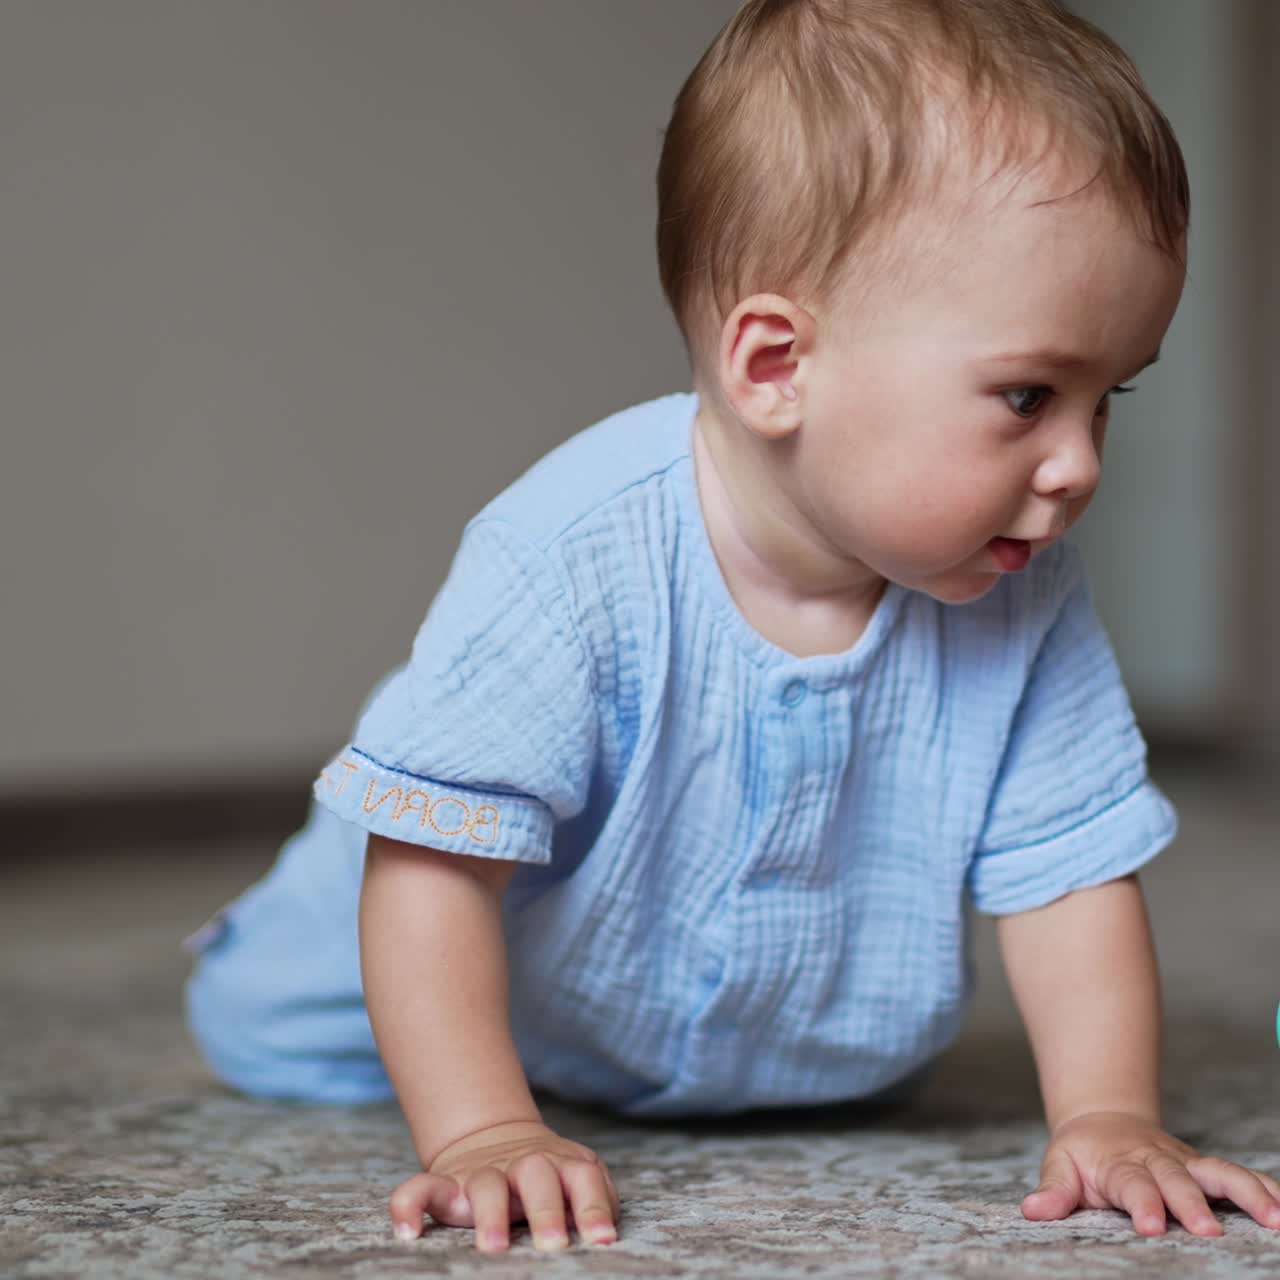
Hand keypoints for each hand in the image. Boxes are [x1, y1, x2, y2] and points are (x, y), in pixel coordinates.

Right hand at [388, 1119, 619, 1251]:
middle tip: (554, 1246)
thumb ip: (597, 1198)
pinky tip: (407, 1233)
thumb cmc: (549, 1178)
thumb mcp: (577, 1178)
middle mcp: (522, 1165)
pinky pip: (418, 1189)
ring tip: (494, 1248)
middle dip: (547, 1209)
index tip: (603, 1241)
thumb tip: (607, 1236)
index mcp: (560, 1164)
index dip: (594, 1207)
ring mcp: (481, 1174)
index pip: (583, 1178)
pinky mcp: (444, 1186)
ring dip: (490, 1214)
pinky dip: (408, 1206)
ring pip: (485, 1185)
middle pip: (536, 1175)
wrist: (494, 1140)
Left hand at [1023, 1110, 1279, 1235]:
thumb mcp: (1060, 1165)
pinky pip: (1240, 1177)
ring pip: (1220, 1173)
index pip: (1131, 1184)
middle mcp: (1157, 1160)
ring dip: (1248, 1194)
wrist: (1105, 1120)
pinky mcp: (1206, 1170)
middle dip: (1192, 1204)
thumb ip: (1054, 1190)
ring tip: (1275, 1219)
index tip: (1150, 1225)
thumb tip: (1032, 1209)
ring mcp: (1186, 1164)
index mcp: (1119, 1163)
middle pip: (1177, 1181)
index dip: (1142, 1203)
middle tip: (1209, 1232)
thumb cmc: (1083, 1154)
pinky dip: (1267, 1189)